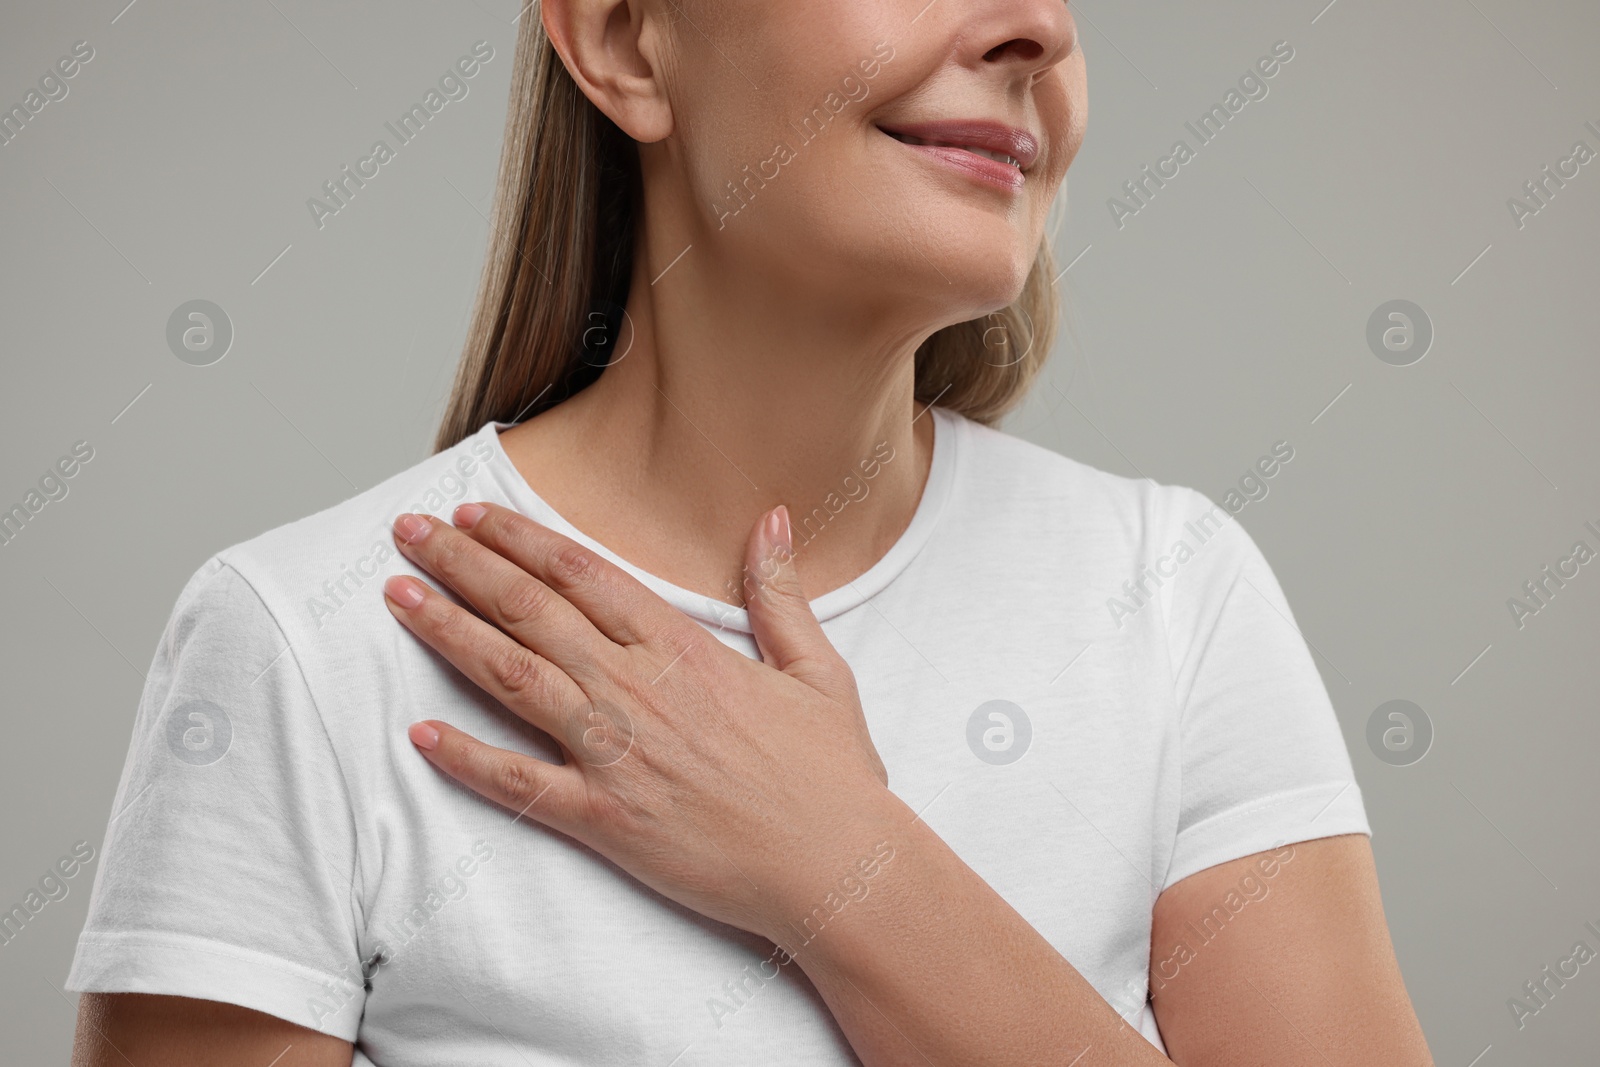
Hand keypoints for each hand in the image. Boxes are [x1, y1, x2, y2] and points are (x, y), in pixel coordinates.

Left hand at [382, 501, 893, 941]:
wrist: (835, 865)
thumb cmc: (831, 773)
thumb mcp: (817, 668)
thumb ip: (779, 591)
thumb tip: (770, 519)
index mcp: (684, 648)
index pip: (583, 575)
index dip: (521, 540)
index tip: (475, 516)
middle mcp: (639, 690)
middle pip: (532, 611)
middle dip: (464, 565)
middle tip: (410, 533)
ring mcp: (616, 754)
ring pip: (513, 677)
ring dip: (449, 633)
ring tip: (399, 597)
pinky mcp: (605, 818)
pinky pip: (520, 784)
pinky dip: (468, 760)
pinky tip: (421, 735)